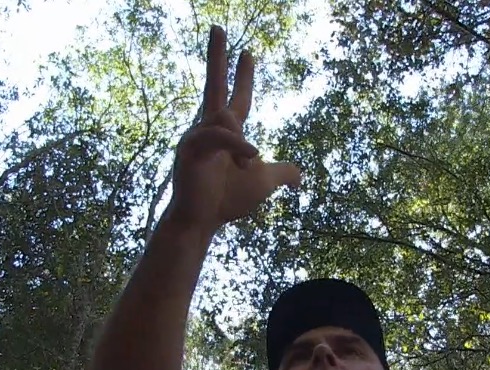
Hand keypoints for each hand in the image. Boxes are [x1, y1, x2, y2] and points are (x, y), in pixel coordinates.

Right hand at [167, 25, 301, 235]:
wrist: (203, 221)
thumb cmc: (226, 200)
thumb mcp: (264, 183)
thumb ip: (282, 174)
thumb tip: (300, 176)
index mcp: (226, 133)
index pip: (237, 98)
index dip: (243, 77)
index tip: (248, 53)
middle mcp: (209, 128)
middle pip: (214, 84)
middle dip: (217, 56)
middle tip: (218, 28)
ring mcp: (197, 136)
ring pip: (226, 117)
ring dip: (242, 143)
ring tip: (245, 166)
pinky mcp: (190, 147)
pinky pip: (219, 134)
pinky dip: (238, 144)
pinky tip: (249, 158)